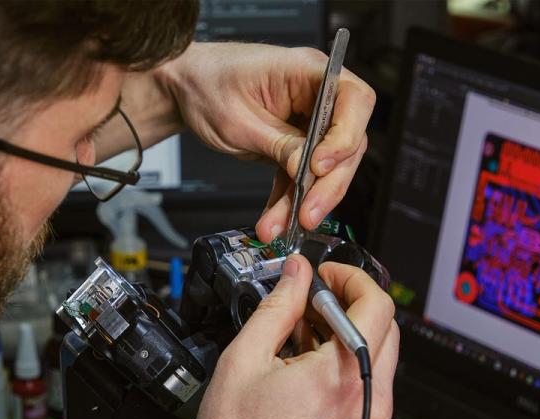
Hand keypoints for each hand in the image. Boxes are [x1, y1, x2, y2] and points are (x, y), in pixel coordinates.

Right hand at [144, 255, 396, 418]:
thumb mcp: (243, 361)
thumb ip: (276, 308)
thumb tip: (295, 276)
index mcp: (345, 376)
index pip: (377, 303)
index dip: (350, 277)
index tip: (323, 273)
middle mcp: (370, 401)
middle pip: (386, 327)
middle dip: (350, 302)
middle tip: (309, 298)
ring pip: (379, 355)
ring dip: (347, 332)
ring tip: (298, 334)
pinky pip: (368, 385)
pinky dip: (345, 363)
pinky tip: (303, 366)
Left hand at [157, 42, 374, 241]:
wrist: (186, 90)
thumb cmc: (208, 85)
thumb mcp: (240, 120)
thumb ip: (279, 145)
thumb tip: (307, 170)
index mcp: (308, 71)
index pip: (353, 100)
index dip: (345, 135)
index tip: (321, 165)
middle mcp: (316, 95)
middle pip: (345, 143)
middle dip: (327, 184)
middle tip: (308, 213)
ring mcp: (307, 121)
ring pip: (325, 168)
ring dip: (305, 202)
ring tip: (280, 226)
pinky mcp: (295, 145)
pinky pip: (300, 177)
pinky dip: (288, 201)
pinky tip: (274, 220)